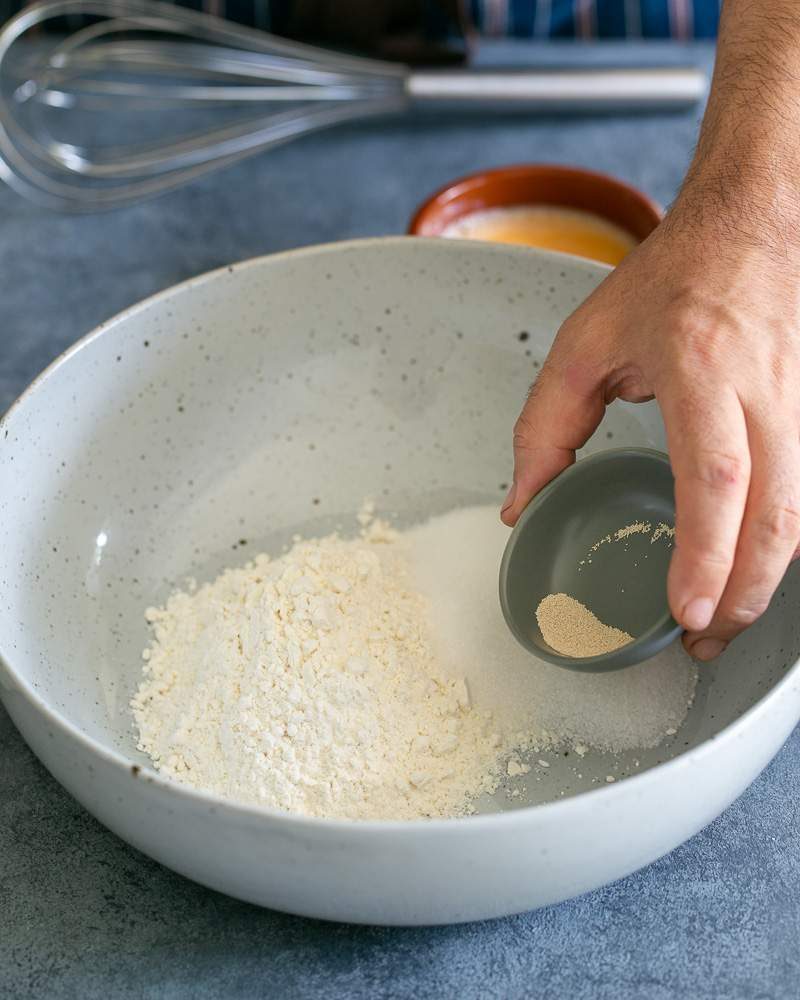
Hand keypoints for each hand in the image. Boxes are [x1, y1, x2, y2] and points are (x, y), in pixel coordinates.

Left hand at [501, 190, 799, 659]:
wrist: (757, 224)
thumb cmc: (675, 278)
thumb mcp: (586, 343)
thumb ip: (544, 425)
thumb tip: (521, 504)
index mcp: (699, 366)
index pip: (713, 474)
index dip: (706, 550)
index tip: (688, 609)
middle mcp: (763, 390)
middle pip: (776, 513)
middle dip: (746, 591)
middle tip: (705, 639)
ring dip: (767, 578)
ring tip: (724, 621)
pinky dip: (780, 542)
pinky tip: (751, 571)